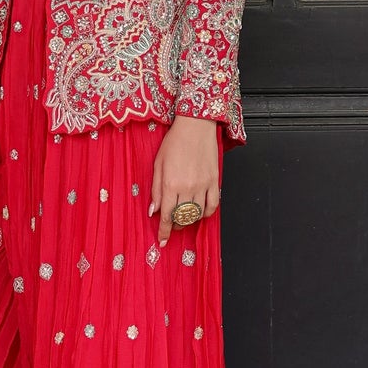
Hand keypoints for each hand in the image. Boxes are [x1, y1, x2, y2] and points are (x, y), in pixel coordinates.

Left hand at [150, 113, 220, 247]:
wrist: (195, 126)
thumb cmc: (174, 142)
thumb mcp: (158, 164)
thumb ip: (155, 189)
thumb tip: (153, 210)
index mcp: (170, 184)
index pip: (166, 215)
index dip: (163, 231)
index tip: (162, 240)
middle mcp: (187, 188)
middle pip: (181, 218)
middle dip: (175, 225)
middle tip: (171, 225)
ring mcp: (202, 186)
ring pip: (197, 214)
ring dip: (189, 220)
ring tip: (184, 217)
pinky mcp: (214, 182)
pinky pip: (212, 205)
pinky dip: (206, 213)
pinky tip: (200, 212)